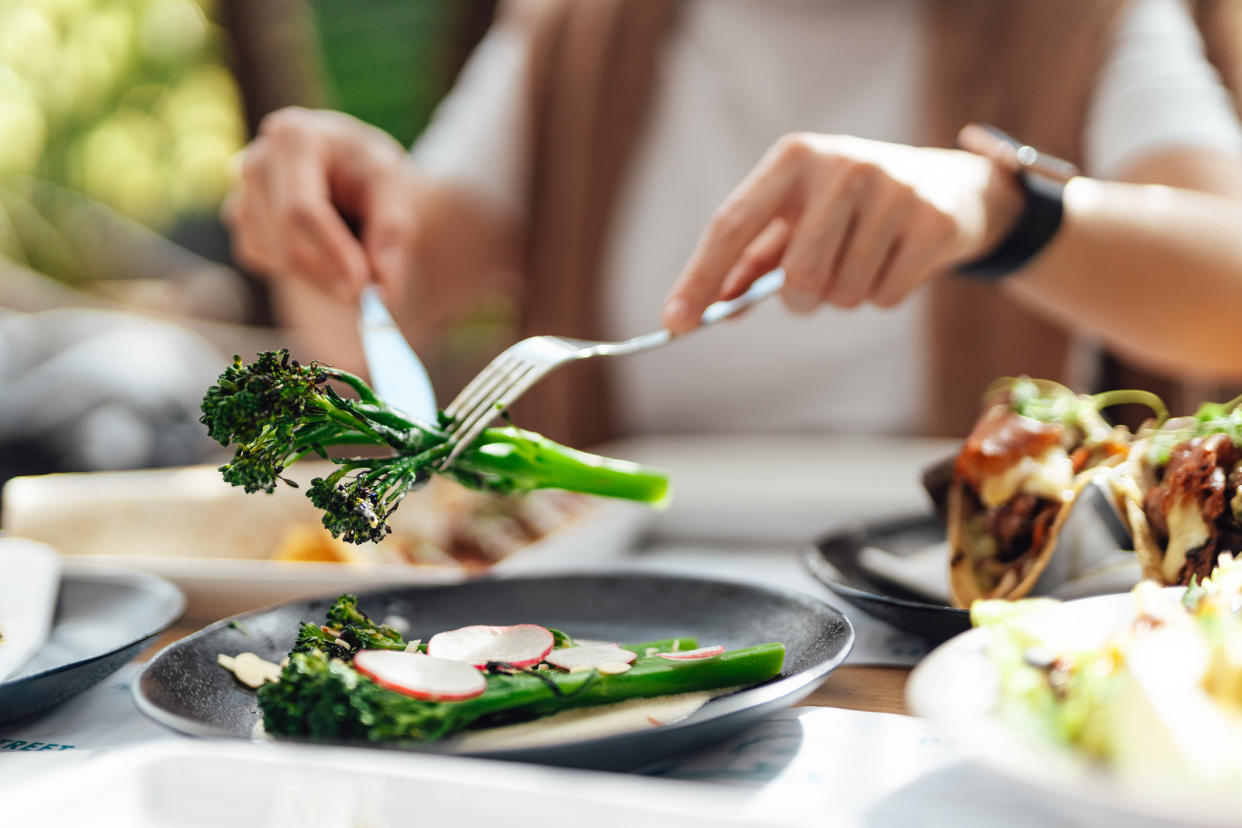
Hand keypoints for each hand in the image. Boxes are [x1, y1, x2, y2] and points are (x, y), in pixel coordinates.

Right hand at [222, 107, 419, 302]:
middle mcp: (257, 160)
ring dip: (321, 276)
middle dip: (329, 274)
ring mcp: (241, 191)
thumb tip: (383, 287)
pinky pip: (265, 262)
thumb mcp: (395, 188)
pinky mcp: (240, 221)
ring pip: (274, 256)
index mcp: (294, 137)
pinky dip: (302, 271)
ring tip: (361, 264)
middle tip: (369, 297)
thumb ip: (392, 233)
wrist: (349, 171)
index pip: (302, 208)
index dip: (332, 252)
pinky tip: (328, 250)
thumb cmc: (371, 173)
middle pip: (285, 238)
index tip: (365, 286)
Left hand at [662, 132, 1023, 331]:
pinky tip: (896, 262)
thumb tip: (712, 307)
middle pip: (797, 277)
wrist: (947, 186)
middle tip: (814, 288)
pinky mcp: (932, 221)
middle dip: (800, 301)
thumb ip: (751, 261)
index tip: (674, 323)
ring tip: (862, 262)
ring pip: (842, 294)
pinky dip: (883, 296)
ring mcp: (892, 190)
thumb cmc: (849, 208)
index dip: (699, 278)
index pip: (731, 225)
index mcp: (793, 160)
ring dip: (844, 297)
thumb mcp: (796, 217)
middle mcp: (841, 166)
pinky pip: (885, 298)